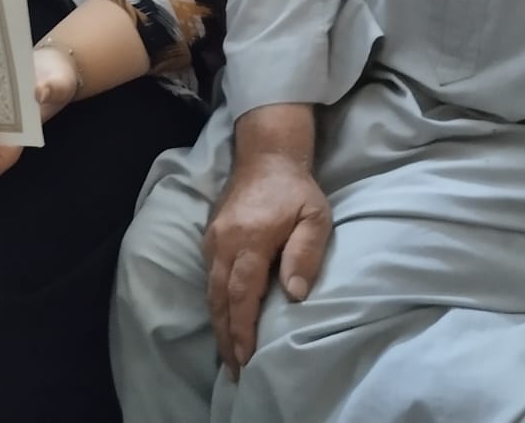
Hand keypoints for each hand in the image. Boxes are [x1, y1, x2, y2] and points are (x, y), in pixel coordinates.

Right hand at [202, 155, 331, 378]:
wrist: (266, 156)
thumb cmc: (296, 189)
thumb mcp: (314, 216)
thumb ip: (304, 253)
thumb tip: (294, 293)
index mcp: (250, 239)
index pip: (242, 293)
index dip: (242, 328)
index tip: (246, 358)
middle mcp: (224, 242)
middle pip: (219, 298)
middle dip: (226, 335)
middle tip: (233, 368)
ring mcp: (213, 239)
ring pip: (210, 289)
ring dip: (218, 322)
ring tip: (227, 352)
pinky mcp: (211, 236)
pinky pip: (209, 276)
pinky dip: (215, 302)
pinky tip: (223, 317)